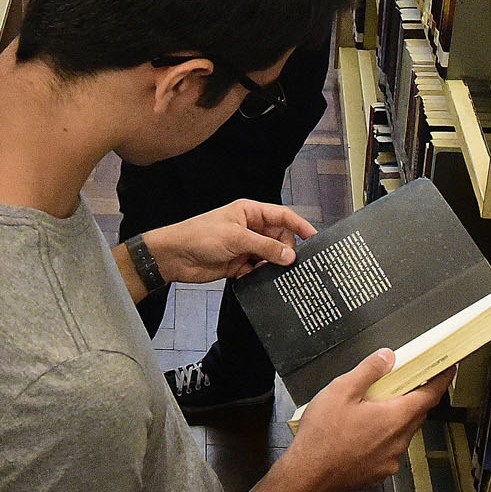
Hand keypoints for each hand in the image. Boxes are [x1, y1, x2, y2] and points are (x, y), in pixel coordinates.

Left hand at [141, 200, 314, 285]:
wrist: (175, 256)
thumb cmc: (200, 236)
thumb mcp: (237, 238)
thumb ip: (266, 247)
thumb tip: (290, 255)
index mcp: (250, 212)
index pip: (282, 216)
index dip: (300, 225)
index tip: (315, 237)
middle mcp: (249, 228)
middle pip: (279, 239)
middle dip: (286, 251)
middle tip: (290, 263)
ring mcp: (244, 247)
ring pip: (270, 256)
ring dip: (273, 265)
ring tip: (276, 273)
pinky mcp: (238, 264)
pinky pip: (258, 270)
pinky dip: (261, 275)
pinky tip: (259, 279)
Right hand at [278, 350, 452, 491]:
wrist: (307, 476)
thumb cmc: (322, 436)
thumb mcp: (341, 391)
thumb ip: (368, 371)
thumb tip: (388, 357)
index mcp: (395, 418)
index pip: (430, 395)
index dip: (441, 380)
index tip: (448, 369)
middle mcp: (398, 441)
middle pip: (417, 414)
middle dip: (414, 397)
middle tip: (403, 383)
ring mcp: (390, 460)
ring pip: (402, 433)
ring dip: (395, 419)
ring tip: (372, 408)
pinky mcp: (379, 472)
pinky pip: (389, 450)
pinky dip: (383, 438)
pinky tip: (361, 433)